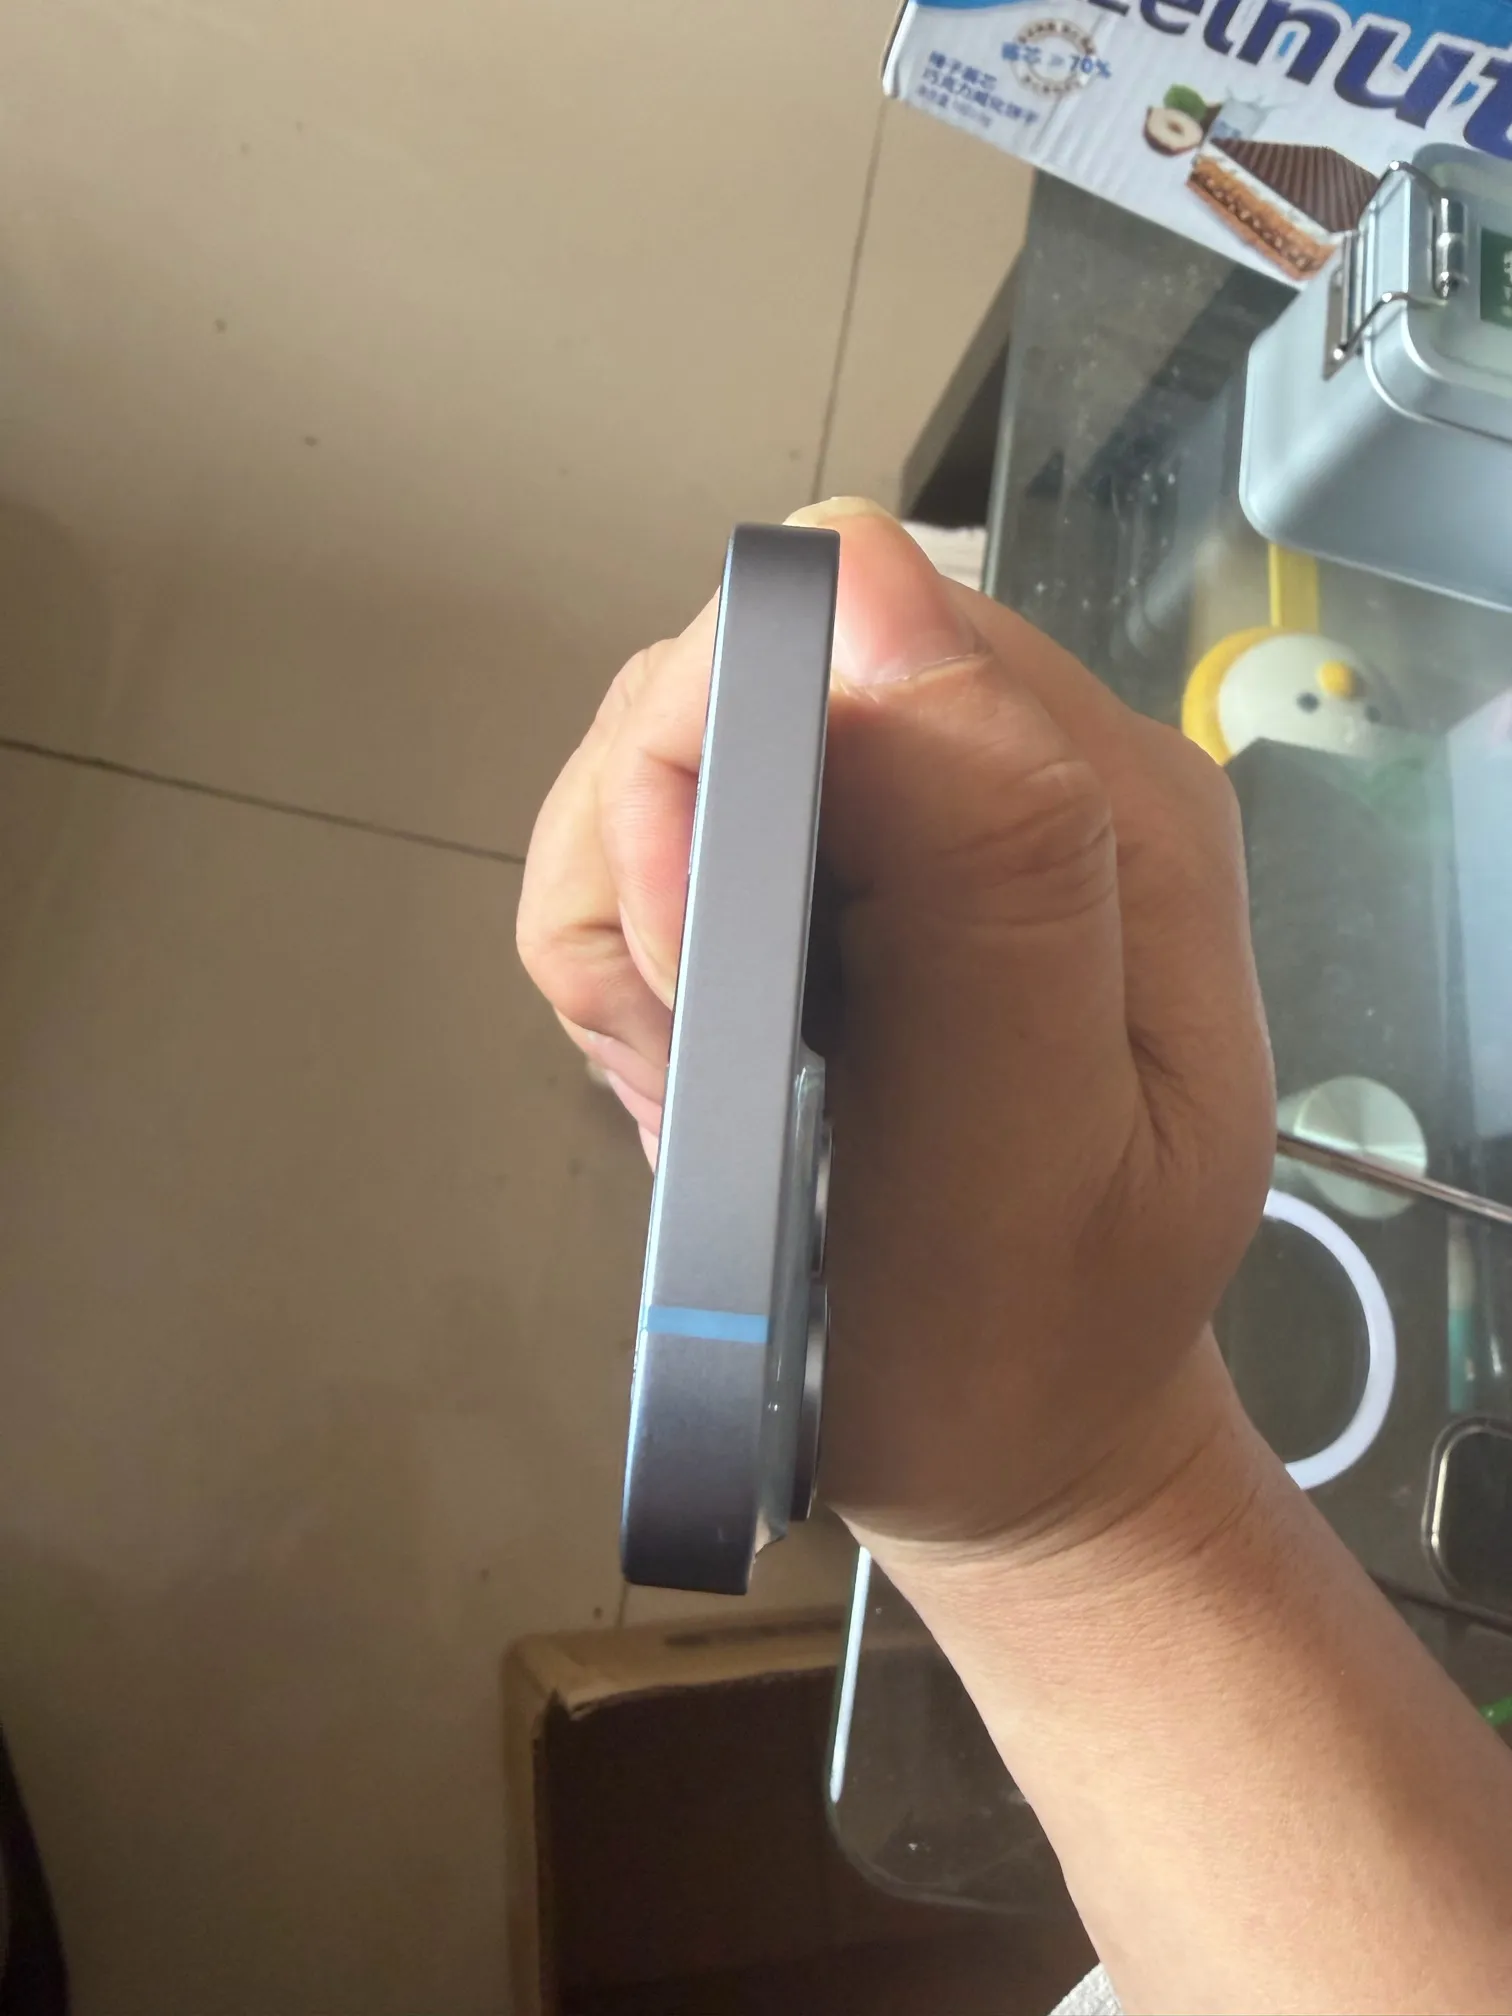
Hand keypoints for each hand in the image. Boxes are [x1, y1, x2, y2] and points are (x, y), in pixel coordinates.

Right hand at [517, 500, 1273, 1554]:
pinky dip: (623, 968)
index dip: (724, 761)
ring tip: (703, 1090)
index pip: (856, 609)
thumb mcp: (1041, 1142)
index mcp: (1109, 797)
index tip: (709, 974)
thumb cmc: (1022, 1341)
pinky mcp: (818, 874)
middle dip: (663, 874)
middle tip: (704, 1062)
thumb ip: (998, 863)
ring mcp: (900, 811)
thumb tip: (868, 583)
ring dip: (634, 938)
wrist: (1004, 1434)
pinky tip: (688, 1073)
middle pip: (726, 672)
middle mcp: (1010, 758)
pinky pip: (636, 839)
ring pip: (651, 752)